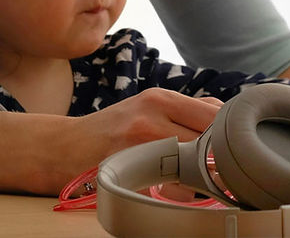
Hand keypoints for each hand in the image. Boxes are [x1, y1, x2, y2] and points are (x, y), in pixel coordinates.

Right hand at [65, 88, 221, 187]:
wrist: (63, 147)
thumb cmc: (111, 130)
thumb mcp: (146, 108)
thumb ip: (184, 111)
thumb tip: (224, 119)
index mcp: (161, 98)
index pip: (214, 112)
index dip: (225, 133)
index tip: (226, 147)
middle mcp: (152, 114)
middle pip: (208, 136)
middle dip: (215, 155)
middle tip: (213, 167)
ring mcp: (140, 141)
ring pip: (194, 161)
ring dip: (200, 175)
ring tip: (192, 178)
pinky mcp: (130, 167)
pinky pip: (172, 185)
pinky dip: (179, 191)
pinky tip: (170, 189)